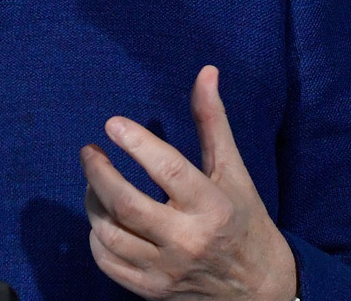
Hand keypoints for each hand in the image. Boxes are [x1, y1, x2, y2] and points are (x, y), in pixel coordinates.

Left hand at [81, 66, 296, 300]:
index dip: (137, 143)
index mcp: (213, 208)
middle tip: (89, 151)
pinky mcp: (151, 291)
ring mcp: (167, 270)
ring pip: (110, 233)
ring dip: (93, 202)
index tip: (113, 124)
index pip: (168, 171)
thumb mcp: (234, 171)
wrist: (260, 291)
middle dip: (98, 172)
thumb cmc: (245, 221)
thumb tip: (206, 72)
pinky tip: (102, 217)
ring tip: (94, 181)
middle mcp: (188, 241)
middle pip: (126, 204)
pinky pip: (107, 261)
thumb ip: (213, 122)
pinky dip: (96, 236)